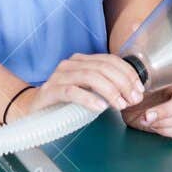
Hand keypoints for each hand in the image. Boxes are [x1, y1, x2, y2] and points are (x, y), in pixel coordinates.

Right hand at [19, 53, 144, 117]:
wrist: (32, 110)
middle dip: (122, 83)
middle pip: (102, 67)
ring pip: (90, 77)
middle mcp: (71, 64)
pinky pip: (72, 92)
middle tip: (133, 100)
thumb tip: (132, 91)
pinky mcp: (50, 91)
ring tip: (120, 105)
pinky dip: (88, 98)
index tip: (139, 90)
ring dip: (110, 91)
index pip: (110, 60)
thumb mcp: (88, 90)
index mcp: (82, 61)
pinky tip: (100, 108)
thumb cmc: (64, 102)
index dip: (127, 73)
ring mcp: (59, 76)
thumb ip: (105, 86)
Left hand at [123, 75, 171, 138]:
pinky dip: (163, 129)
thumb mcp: (137, 75)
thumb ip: (146, 73)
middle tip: (148, 114)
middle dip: (166, 110)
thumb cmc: (132, 86)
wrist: (123, 102)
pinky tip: (151, 124)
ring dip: (161, 121)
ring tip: (144, 118)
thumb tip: (145, 73)